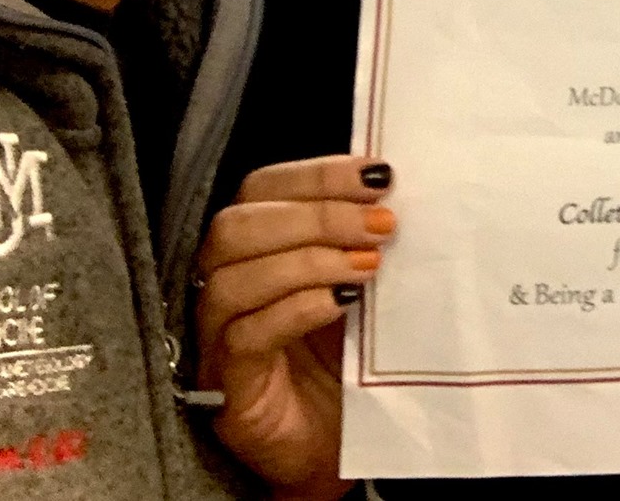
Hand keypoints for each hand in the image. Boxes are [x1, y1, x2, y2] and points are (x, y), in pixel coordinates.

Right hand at [197, 156, 395, 498]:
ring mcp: (219, 338)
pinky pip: (246, 336)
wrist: (339, 445)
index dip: (316, 174)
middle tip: (382, 223)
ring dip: (309, 259)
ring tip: (369, 264)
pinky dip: (296, 308)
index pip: (262, 190)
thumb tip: (400, 194)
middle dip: (317, 214)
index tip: (378, 174)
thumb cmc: (346, 360)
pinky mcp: (229, 385)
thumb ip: (366, 240)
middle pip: (238, 227)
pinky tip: (342, 302)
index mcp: (254, 251)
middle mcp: (225, 287)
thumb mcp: (360, 285)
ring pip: (235, 278)